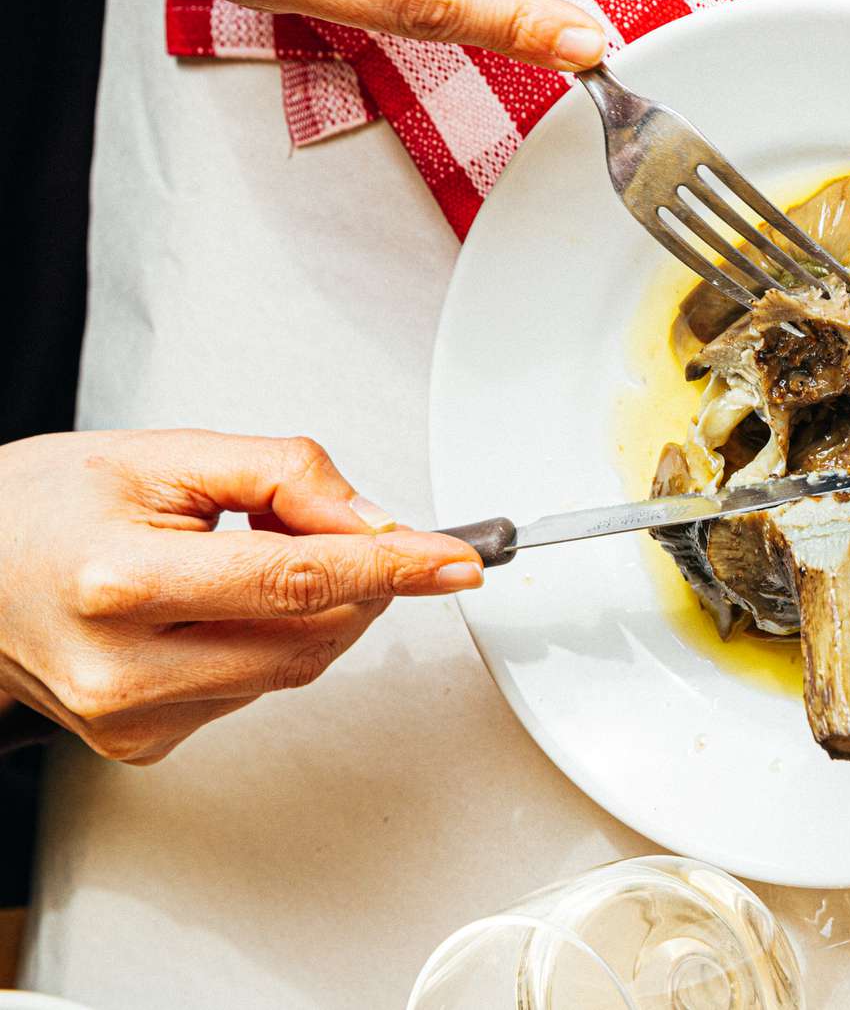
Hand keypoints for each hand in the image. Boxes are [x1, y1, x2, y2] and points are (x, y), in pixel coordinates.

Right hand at [0, 429, 483, 763]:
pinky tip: (218, 607)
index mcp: (121, 581)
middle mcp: (122, 666)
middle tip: (352, 534)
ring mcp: (131, 719)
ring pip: (293, 669)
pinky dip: (269, 643)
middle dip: (361, 586)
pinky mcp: (142, 744)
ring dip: (314, 612)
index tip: (454, 564)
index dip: (392, 569)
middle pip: (310, 638)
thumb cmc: (43, 508)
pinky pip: (253, 692)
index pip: (297, 580)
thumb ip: (280, 474)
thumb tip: (372, 521)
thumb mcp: (160, 456)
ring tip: (248, 557)